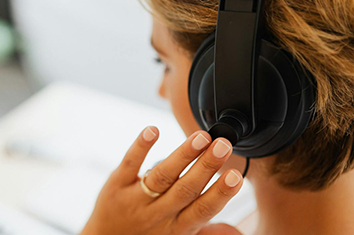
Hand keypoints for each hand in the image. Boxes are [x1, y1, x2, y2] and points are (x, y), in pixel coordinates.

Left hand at [79, 126, 244, 234]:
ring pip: (161, 175)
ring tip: (200, 136)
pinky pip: (129, 164)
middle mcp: (158, 214)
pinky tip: (152, 130)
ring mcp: (136, 199)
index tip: (235, 175)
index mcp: (178, 227)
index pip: (202, 209)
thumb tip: (237, 232)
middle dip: (205, 166)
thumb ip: (207, 231)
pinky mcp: (116, 185)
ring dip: (182, 155)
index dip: (220, 193)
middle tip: (223, 145)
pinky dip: (140, 146)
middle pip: (185, 189)